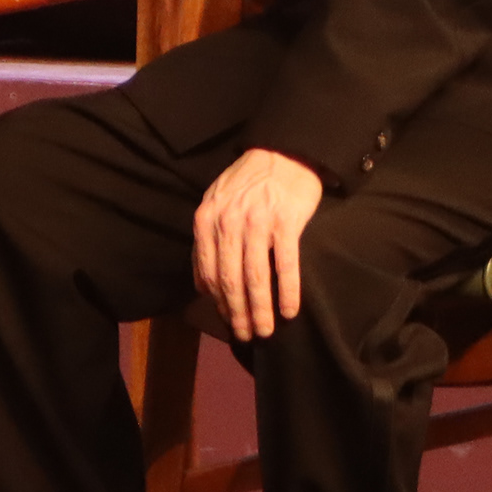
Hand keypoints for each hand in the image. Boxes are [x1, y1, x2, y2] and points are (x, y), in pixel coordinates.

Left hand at [192, 147, 325, 342]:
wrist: (282, 155)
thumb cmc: (247, 184)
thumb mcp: (215, 206)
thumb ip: (207, 241)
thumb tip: (201, 284)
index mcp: (206, 221)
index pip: (208, 272)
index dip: (217, 302)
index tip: (227, 323)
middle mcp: (227, 224)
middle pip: (230, 280)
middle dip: (237, 313)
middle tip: (247, 336)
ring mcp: (257, 223)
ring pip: (255, 277)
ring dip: (260, 309)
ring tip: (267, 332)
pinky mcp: (286, 223)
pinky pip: (285, 265)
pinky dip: (287, 291)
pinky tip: (290, 311)